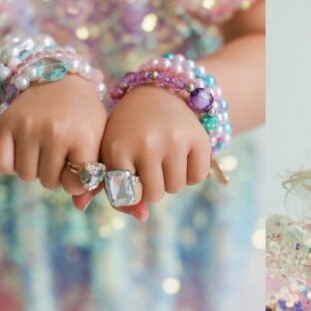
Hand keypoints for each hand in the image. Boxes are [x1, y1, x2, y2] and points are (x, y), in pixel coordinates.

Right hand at [0, 74, 106, 192]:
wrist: (59, 78)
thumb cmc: (82, 118)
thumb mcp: (97, 141)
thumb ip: (94, 178)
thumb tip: (80, 207)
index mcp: (84, 136)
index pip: (77, 184)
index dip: (77, 179)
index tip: (78, 163)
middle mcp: (55, 131)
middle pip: (49, 182)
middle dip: (55, 173)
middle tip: (59, 152)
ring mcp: (28, 126)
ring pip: (26, 176)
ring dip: (34, 168)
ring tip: (43, 148)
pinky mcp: (6, 123)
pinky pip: (2, 164)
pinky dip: (11, 163)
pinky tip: (23, 148)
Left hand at [73, 86, 210, 218]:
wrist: (157, 93)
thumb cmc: (128, 132)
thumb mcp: (112, 155)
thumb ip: (115, 192)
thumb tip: (142, 217)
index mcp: (118, 148)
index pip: (127, 196)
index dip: (131, 189)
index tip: (130, 175)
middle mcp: (146, 143)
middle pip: (154, 195)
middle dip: (152, 185)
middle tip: (148, 164)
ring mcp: (174, 139)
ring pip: (176, 188)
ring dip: (171, 179)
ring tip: (164, 158)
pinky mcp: (198, 137)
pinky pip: (197, 177)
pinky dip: (191, 173)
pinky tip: (181, 155)